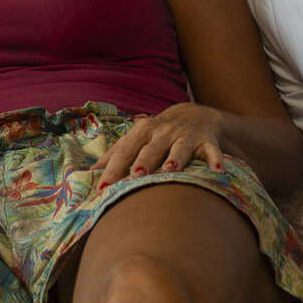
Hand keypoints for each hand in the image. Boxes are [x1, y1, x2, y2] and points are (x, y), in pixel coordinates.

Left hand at [95, 103, 225, 187]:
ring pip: (180, 147)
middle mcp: (163, 132)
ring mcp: (186, 135)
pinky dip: (215, 159)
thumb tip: (85, 174)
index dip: (113, 168)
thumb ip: (113, 156)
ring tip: (170, 171)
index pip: (125, 150)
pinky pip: (211, 151)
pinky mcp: (207, 141)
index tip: (102, 188)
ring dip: (175, 158)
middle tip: (135, 176)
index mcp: (142, 132)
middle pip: (152, 148)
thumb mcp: (136, 139)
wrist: (197, 114)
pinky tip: (217, 171)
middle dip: (144, 161)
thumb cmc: (158, 134)